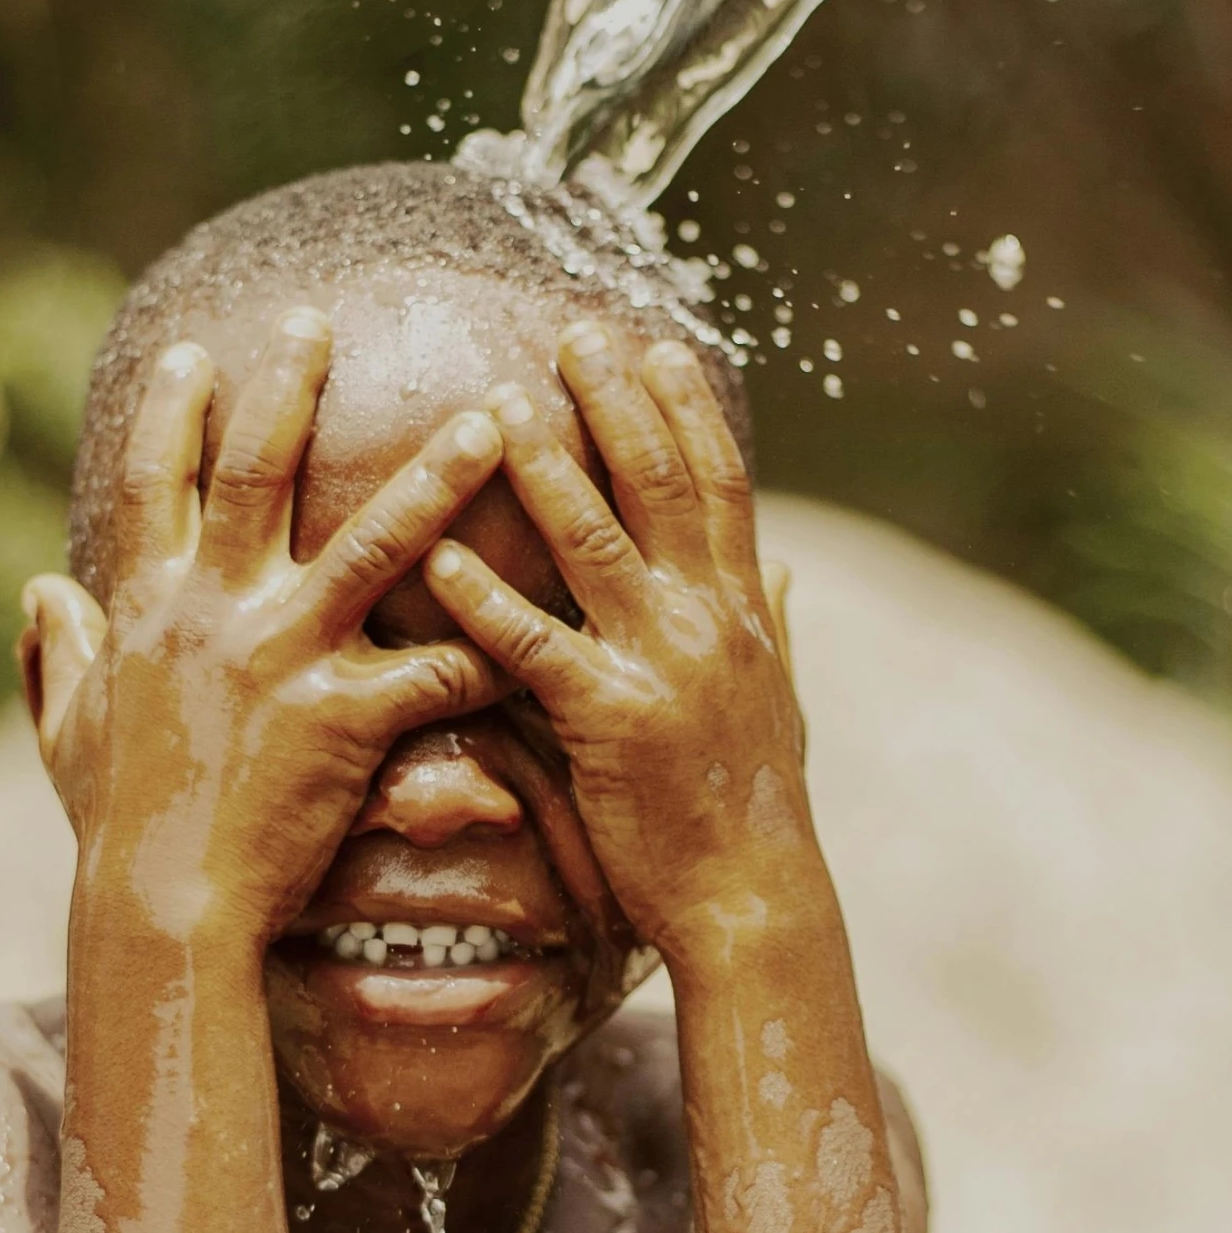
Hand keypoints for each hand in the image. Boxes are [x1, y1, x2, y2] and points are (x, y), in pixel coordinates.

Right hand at [20, 310, 505, 945]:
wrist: (165, 904)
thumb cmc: (119, 826)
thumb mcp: (71, 732)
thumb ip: (61, 656)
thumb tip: (40, 593)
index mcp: (150, 609)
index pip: (155, 484)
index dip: (170, 415)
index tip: (192, 352)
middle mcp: (217, 612)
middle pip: (259, 472)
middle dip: (287, 385)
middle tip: (320, 317)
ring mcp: (284, 657)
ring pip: (376, 543)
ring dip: (438, 475)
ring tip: (492, 421)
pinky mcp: (346, 717)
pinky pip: (436, 669)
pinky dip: (487, 647)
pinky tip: (538, 624)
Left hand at [425, 323, 810, 957]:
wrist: (753, 900)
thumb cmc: (755, 812)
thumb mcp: (779, 707)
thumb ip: (777, 631)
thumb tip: (793, 574)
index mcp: (742, 613)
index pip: (719, 486)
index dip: (687, 411)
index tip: (655, 346)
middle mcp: (706, 621)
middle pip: (659, 484)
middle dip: (616, 401)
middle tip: (572, 331)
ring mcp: (659, 665)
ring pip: (595, 542)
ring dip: (544, 467)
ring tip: (493, 406)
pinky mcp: (608, 720)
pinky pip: (535, 645)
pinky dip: (485, 599)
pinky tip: (438, 557)